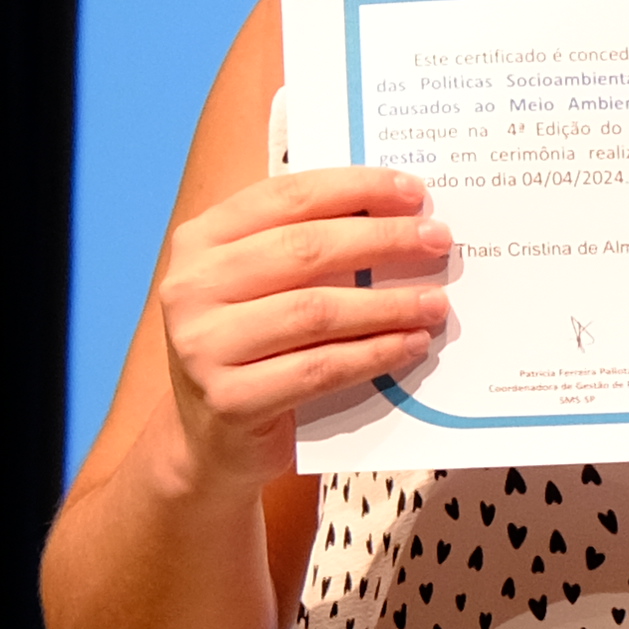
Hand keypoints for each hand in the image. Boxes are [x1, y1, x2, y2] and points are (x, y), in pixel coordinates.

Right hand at [147, 166, 457, 490]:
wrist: (212, 438)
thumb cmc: (253, 346)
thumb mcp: (261, 285)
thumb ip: (307, 247)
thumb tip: (398, 215)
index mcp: (200, 241)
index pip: (286, 197)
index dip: (354, 189)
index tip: (412, 192)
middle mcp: (191, 287)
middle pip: (304, 249)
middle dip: (381, 240)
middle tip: (437, 240)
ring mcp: (204, 345)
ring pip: (315, 311)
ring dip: (387, 304)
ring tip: (435, 301)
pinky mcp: (229, 399)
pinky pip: (320, 369)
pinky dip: (374, 354)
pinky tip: (410, 345)